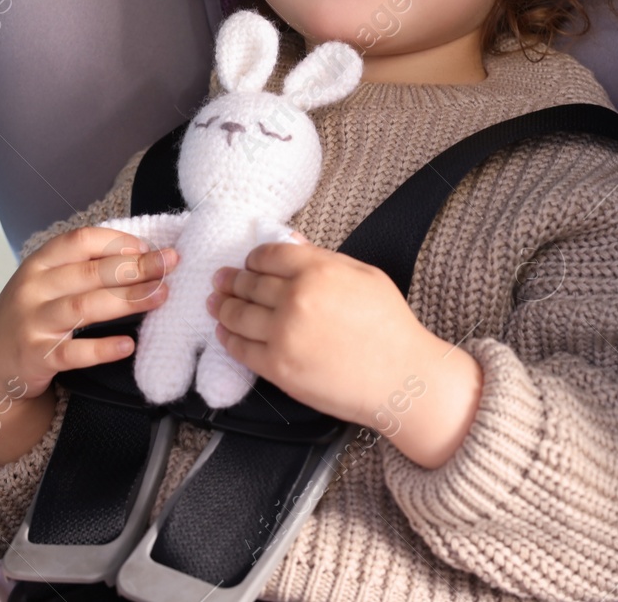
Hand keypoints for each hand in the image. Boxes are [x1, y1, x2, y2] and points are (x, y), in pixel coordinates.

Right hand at [0, 225, 177, 467]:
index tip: (147, 246)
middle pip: (91, 272)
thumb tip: (138, 253)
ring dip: (128, 299)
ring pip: (85, 307)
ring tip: (161, 296)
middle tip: (170, 265)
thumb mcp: (44, 284)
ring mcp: (33, 323)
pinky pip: (74, 352)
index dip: (116, 241)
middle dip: (136, 267)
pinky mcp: (36, 357)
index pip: (79, 241)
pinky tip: (128, 345)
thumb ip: (79, 269)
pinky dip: (102, 348)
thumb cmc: (29, 318)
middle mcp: (33, 289)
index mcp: (38, 264)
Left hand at [208, 236, 483, 467]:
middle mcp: (295, 298)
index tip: (248, 263)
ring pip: (238, 314)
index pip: (268, 255)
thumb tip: (291, 240)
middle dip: (231, 280)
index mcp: (318, 269)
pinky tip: (224, 334)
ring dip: (223, 307)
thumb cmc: (390, 326)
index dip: (253, 258)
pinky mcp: (277, 368)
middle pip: (249, 283)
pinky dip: (227, 339)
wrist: (401, 378)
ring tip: (216, 303)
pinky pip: (241, 349)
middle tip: (220, 280)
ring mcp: (283, 334)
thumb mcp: (364, 275)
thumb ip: (323, 256)